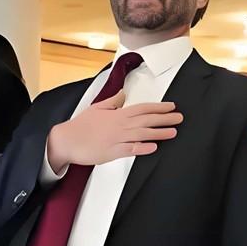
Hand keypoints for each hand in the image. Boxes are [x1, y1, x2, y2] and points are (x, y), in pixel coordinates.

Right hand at [46, 91, 181, 172]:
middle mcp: (120, 124)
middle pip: (147, 119)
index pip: (143, 108)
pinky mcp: (112, 151)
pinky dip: (143, 148)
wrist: (67, 140)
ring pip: (142, 134)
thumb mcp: (97, 107)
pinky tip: (154, 147)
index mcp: (117, 113)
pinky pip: (131, 149)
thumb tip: (122, 94)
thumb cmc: (81, 125)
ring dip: (159, 132)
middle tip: (179, 118)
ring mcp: (117, 138)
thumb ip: (113, 101)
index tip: (171, 107)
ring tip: (173, 132)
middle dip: (165, 118)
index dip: (158, 107)